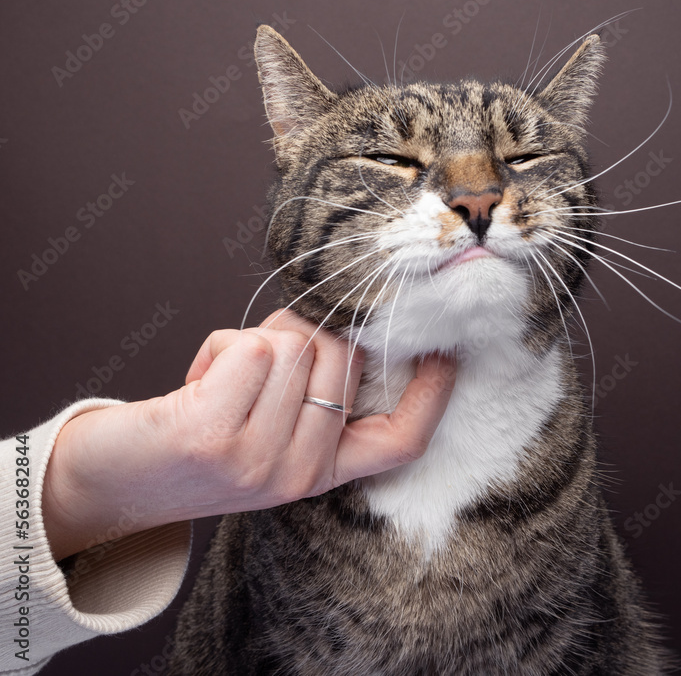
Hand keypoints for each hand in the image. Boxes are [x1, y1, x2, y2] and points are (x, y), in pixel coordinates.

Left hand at [42, 312, 454, 560]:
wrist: (111, 484)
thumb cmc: (198, 439)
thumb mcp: (271, 428)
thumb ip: (316, 387)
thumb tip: (342, 319)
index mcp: (323, 471)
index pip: (401, 439)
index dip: (434, 393)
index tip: (446, 350)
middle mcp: (300, 475)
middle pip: (342, 359)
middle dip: (304, 331)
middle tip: (262, 353)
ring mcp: (259, 461)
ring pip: (295, 346)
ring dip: (256, 339)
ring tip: (224, 376)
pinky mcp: (214, 437)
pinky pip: (252, 349)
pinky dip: (223, 344)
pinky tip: (199, 378)